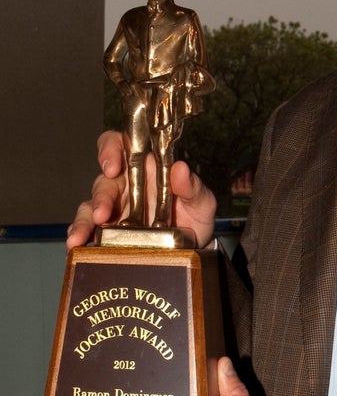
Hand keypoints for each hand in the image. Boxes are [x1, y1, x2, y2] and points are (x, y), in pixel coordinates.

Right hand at [66, 131, 216, 248]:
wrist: (194, 250)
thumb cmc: (195, 217)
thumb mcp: (202, 202)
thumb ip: (193, 187)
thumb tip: (181, 168)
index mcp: (145, 168)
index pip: (120, 146)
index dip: (110, 150)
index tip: (112, 166)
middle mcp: (126, 186)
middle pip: (103, 181)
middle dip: (100, 197)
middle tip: (102, 213)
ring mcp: (114, 210)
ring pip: (90, 207)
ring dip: (83, 221)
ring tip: (79, 238)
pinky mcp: (108, 232)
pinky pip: (89, 230)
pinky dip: (80, 236)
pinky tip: (76, 246)